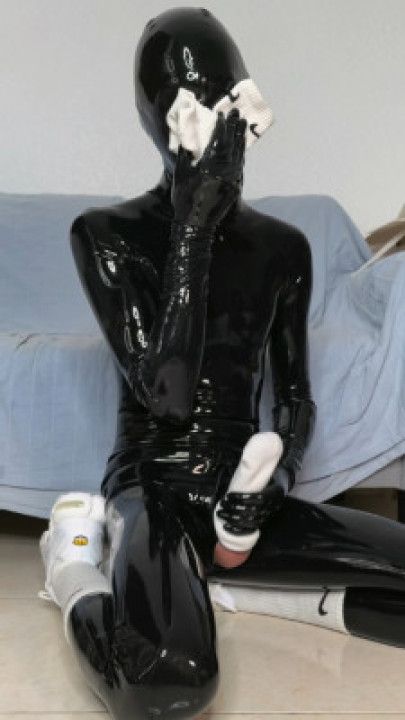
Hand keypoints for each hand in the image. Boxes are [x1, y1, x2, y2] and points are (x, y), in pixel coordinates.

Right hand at [171, 107, 246, 227]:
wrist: (196, 225)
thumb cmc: (184, 200)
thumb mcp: (180, 176)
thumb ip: (184, 155)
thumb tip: (186, 137)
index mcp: (207, 167)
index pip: (217, 141)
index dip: (220, 127)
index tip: (222, 115)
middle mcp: (222, 172)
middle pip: (230, 145)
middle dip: (233, 128)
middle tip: (237, 112)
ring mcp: (231, 180)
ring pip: (238, 154)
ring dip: (240, 138)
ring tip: (243, 124)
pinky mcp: (234, 187)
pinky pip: (239, 166)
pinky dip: (241, 154)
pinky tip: (242, 146)